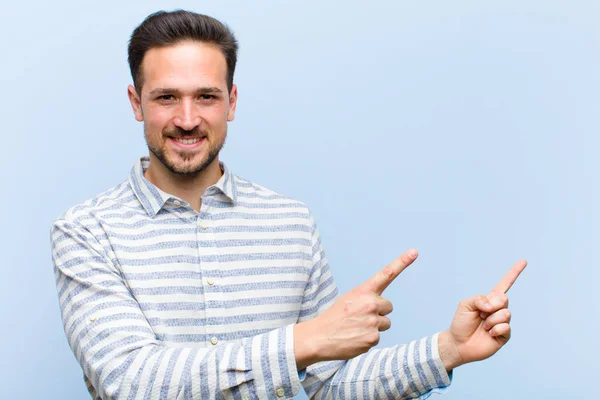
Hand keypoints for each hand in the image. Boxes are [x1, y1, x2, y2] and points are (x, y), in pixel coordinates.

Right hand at [295, 249, 418, 367]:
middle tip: (359, 316)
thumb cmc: (335, 317)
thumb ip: (367, 298)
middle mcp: (371, 304)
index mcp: (363, 291)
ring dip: (374, 326)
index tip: (415, 252)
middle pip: (388, 306)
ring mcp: (373, 321)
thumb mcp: (349, 299)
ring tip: (356, 328)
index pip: (386, 274)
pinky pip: (378, 337)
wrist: (319, 337)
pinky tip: (355, 338)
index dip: (402, 262)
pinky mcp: (373, 338)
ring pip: (385, 323)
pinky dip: (368, 339)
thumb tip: (382, 308)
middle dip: (378, 312)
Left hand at [439, 260, 526, 370]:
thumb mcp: (465, 305)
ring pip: (505, 313)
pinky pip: (505, 327)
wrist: (458, 343)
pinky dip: (494, 329)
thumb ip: (479, 299)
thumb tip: (493, 305)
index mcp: (489, 300)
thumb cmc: (461, 323)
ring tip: (483, 326)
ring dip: (490, 320)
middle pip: (504, 299)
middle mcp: (498, 309)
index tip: (524, 261)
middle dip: (492, 305)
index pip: (504, 284)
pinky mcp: (505, 335)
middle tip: (481, 314)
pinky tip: (488, 334)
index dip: (514, 273)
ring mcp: (502, 322)